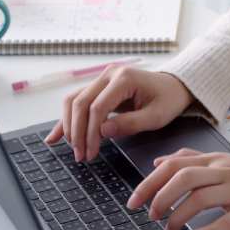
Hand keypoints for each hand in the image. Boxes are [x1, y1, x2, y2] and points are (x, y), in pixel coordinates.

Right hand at [45, 67, 193, 161]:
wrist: (173, 86)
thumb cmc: (168, 100)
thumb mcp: (156, 116)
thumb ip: (130, 124)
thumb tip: (102, 132)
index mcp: (124, 79)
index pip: (97, 107)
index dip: (90, 132)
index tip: (91, 153)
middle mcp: (108, 75)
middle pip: (80, 103)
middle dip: (76, 132)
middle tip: (80, 155)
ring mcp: (101, 79)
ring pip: (73, 100)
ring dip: (69, 126)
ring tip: (74, 149)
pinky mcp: (98, 87)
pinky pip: (77, 101)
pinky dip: (66, 119)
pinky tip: (55, 136)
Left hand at [127, 149, 229, 229]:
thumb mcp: (219, 160)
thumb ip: (189, 159)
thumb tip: (159, 162)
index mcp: (212, 160)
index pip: (174, 166)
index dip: (150, 183)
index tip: (134, 201)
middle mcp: (222, 172)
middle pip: (184, 179)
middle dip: (162, 198)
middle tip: (152, 216)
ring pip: (201, 199)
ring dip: (179, 217)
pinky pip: (225, 221)